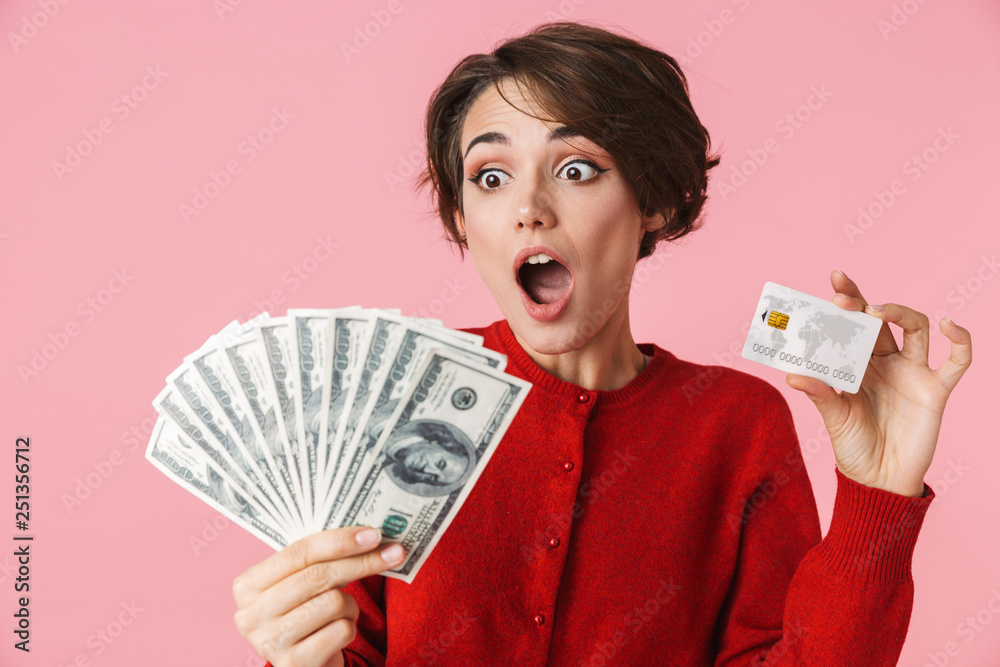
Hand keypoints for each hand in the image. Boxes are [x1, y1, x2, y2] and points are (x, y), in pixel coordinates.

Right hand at [233, 526, 404, 666]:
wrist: (305, 664)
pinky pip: (341, 630)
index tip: (374, 534)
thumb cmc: (306, 614)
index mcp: (247, 585)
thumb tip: (370, 534)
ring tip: (341, 613)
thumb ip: (320, 559)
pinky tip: (337, 633)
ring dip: (350, 606)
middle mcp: (250, 614)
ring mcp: (270, 642)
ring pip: (333, 602)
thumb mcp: (301, 584)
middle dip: (361, 562)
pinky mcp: (294, 663)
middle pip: (318, 575)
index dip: (340, 540)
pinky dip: (349, 628)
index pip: (299, 552)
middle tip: (394, 553)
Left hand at [784, 269, 971, 496]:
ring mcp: (912, 372)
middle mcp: (885, 361)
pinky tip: (948, 325)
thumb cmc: (853, 446)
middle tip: (842, 298)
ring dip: (899, 312)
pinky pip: (956, 360)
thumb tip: (792, 375)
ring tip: (876, 311)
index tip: (834, 282)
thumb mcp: (833, 417)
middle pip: (880, 319)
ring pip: (915, 327)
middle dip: (862, 304)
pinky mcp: (935, 390)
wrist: (879, 479)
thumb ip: (819, 393)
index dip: (846, 301)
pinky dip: (960, 340)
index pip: (851, 324)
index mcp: (857, 362)